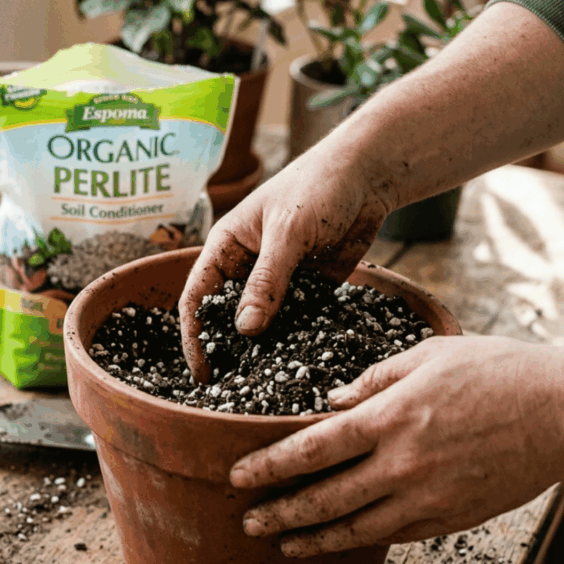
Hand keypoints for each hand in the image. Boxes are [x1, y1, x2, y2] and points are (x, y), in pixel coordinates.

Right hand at [178, 149, 396, 382]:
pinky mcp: (309, 289)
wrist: (369, 175)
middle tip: (233, 387)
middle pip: (227, 316)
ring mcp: (278, 280)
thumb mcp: (287, 233)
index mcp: (226, 248)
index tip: (202, 370)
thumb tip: (244, 331)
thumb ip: (266, 281)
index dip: (195, 335)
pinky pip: (297, 320)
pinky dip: (297, 338)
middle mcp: (247, 267)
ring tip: (266, 383)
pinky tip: (302, 361)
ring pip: (263, 323)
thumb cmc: (317, 187)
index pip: (197, 298)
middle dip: (227, 350)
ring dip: (264, 349)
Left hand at [228, 336, 563, 557]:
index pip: (313, 447)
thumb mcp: (428, 356)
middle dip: (279, 512)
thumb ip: (374, 379)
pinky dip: (361, 539)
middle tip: (249, 520)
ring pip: (355, 528)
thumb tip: (333, 400)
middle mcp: (402, 463)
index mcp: (390, 418)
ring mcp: (426, 496)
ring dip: (312, 538)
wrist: (562, 414)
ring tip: (282, 544)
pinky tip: (339, 540)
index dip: (270, 465)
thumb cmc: (497, 373)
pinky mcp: (450, 516)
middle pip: (324, 496)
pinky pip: (394, 535)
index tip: (239, 474)